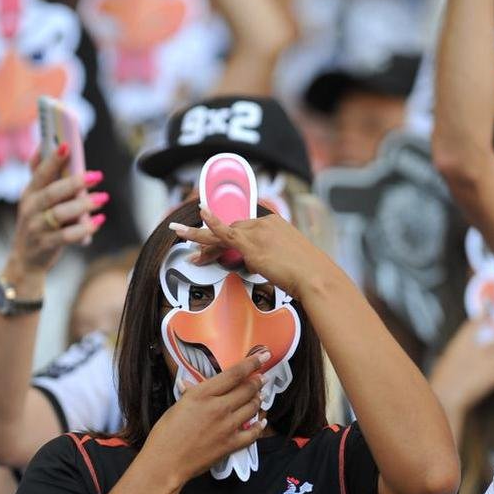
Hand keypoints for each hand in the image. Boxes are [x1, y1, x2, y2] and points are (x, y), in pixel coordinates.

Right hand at [2, 147, 106, 287]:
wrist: (26, 260)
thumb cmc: (37, 223)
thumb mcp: (34, 200)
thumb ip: (43, 177)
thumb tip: (48, 146)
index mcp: (29, 193)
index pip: (40, 173)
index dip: (52, 160)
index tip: (67, 146)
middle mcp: (30, 209)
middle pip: (52, 193)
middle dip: (75, 182)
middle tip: (97, 175)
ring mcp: (36, 228)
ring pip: (60, 214)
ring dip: (83, 205)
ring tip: (103, 198)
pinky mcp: (45, 245)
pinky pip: (67, 236)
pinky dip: (84, 228)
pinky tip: (99, 221)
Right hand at [139, 350, 270, 483]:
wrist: (166, 463)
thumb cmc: (165, 433)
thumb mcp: (177, 406)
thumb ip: (190, 393)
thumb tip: (189, 384)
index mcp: (203, 394)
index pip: (234, 374)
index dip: (252, 363)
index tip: (264, 355)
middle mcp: (218, 407)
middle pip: (247, 389)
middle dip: (258, 381)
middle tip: (262, 378)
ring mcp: (227, 426)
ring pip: (252, 408)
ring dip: (258, 400)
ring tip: (259, 396)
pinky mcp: (231, 445)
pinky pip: (253, 433)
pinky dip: (259, 425)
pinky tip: (261, 421)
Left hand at [170, 210, 333, 299]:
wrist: (316, 277)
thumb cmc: (309, 276)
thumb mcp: (289, 264)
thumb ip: (273, 260)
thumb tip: (263, 266)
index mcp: (275, 225)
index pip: (244, 230)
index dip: (226, 241)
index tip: (214, 252)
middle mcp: (266, 224)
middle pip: (231, 231)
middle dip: (210, 243)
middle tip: (192, 248)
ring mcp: (258, 233)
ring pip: (222, 233)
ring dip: (198, 235)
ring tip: (177, 232)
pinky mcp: (252, 245)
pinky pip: (225, 232)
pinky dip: (211, 223)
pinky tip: (199, 215)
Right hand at [430, 319, 493, 414]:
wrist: (446, 394)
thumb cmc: (443, 378)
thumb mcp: (449, 357)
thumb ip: (462, 350)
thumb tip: (471, 347)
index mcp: (464, 341)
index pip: (477, 320)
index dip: (485, 310)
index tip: (489, 304)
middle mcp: (480, 347)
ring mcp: (490, 360)